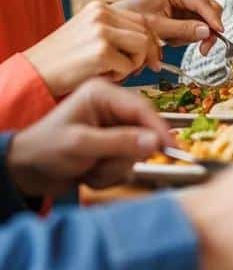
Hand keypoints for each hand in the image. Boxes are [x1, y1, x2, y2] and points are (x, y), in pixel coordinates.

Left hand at [7, 79, 170, 195]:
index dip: (159, 129)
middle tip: (104, 167)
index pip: (142, 108)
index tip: (172, 148)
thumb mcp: (81, 144)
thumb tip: (156, 142)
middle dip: (125, 155)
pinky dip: (110, 174)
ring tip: (90, 171)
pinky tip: (90, 174)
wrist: (23, 173)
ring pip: (136, 152)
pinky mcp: (112, 147)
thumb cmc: (45, 150)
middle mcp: (113, 108)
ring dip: (115, 168)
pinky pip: (127, 163)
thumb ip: (119, 142)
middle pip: (143, 132)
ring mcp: (113, 129)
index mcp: (104, 94)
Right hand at [22, 1, 161, 97]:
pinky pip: (130, 65)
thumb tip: (151, 44)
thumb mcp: (88, 35)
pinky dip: (121, 75)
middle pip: (146, 31)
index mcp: (99, 8)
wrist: (32, 74)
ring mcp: (102, 31)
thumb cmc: (61, 60)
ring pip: (143, 45)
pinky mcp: (102, 51)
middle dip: (145, 53)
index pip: (141, 18)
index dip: (149, 39)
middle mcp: (102, 14)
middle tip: (134, 68)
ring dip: (133, 63)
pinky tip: (102, 75)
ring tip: (112, 71)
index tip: (151, 56)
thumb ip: (115, 32)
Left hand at [118, 0, 222, 54]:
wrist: (119, 23)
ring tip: (172, 40)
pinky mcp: (185, 11)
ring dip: (194, 34)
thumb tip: (208, 31)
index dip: (213, 19)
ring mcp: (186, 1)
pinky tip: (173, 38)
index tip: (220, 33)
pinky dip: (188, 35)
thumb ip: (183, 29)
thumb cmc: (132, 20)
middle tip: (203, 50)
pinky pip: (197, 25)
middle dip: (207, 30)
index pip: (203, 4)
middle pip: (210, 10)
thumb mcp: (156, 27)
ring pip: (205, 20)